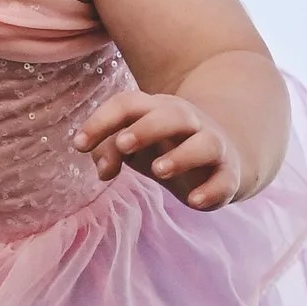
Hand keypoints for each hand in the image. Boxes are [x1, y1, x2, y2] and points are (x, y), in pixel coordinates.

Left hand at [74, 86, 243, 209]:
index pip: (130, 104)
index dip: (102, 120)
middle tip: (123, 144)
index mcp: (158, 110)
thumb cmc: (165, 147)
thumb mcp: (133, 146)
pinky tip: (193, 202)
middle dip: (147, 128)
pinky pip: (224, 180)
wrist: (224, 156)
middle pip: (173, 114)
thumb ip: (110, 151)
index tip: (79, 144)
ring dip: (181, 156)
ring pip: (204, 144)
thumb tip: (103, 169)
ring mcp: (212, 146)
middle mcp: (189, 123)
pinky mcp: (228, 174)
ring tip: (157, 171)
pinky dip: (211, 190)